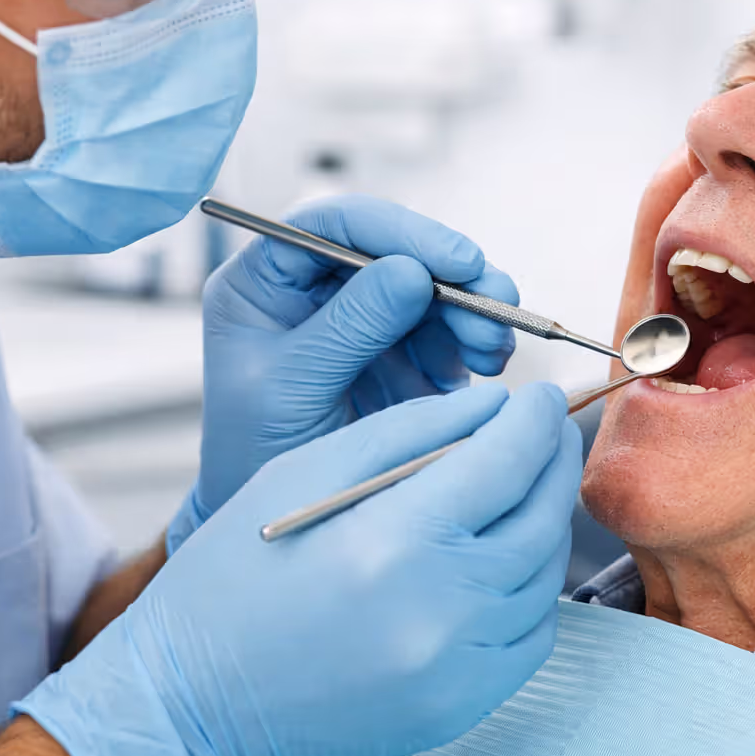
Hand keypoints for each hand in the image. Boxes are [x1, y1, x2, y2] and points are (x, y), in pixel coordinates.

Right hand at [17, 383, 581, 755]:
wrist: (195, 701)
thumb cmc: (235, 578)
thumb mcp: (304, 472)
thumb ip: (409, 429)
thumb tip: (493, 405)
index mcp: (394, 538)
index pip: (506, 459)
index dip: (535, 420)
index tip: (542, 399)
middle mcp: (441, 606)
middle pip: (540, 515)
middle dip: (551, 462)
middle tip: (545, 433)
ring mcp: (459, 665)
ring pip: (543, 574)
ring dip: (543, 522)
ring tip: (519, 492)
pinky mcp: (463, 705)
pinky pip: (532, 634)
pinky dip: (529, 588)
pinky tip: (501, 562)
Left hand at [170, 195, 519, 552]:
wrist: (284, 532)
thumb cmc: (256, 455)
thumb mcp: (290, 389)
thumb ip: (347, 328)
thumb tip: (409, 272)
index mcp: (265, 280)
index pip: (332, 223)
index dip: (399, 230)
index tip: (456, 261)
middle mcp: (316, 286)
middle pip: (397, 248)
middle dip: (454, 274)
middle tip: (497, 303)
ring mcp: (364, 315)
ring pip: (433, 285)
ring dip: (475, 309)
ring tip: (494, 348)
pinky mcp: (402, 348)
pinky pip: (451, 326)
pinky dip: (477, 341)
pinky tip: (487, 366)